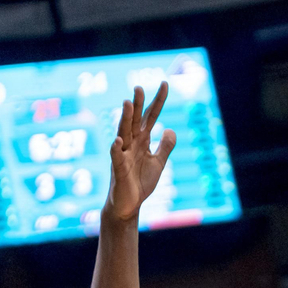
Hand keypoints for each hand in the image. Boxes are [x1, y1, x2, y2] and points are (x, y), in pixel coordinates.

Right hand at [106, 83, 176, 221]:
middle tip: (139, 86)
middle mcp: (131, 144)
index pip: (151, 117)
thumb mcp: (158, 163)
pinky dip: (116, 148)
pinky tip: (118, 139)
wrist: (129, 204)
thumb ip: (165, 146)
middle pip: (136, 121)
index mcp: (142, 141)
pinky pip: (116, 157)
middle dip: (138, 104)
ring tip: (128, 103)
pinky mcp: (118, 169)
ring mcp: (123, 155)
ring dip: (125, 118)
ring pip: (124, 133)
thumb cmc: (140, 182)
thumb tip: (171, 129)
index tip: (164, 83)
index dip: (158, 101)